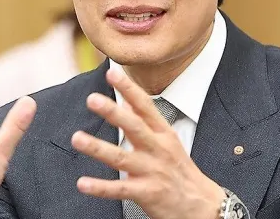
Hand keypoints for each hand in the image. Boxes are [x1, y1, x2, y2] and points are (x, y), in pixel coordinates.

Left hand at [71, 69, 224, 218]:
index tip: (112, 73)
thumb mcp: (168, 141)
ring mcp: (152, 172)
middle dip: (113, 112)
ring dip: (97, 148)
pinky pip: (119, 190)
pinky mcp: (147, 193)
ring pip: (121, 158)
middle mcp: (158, 149)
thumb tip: (129, 101)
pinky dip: (100, 187)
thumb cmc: (181, 170)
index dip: (129, 89)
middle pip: (134, 127)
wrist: (202, 206)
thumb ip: (147, 121)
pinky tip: (82, 183)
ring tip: (77, 138)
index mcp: (163, 134)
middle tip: (92, 99)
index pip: (145, 106)